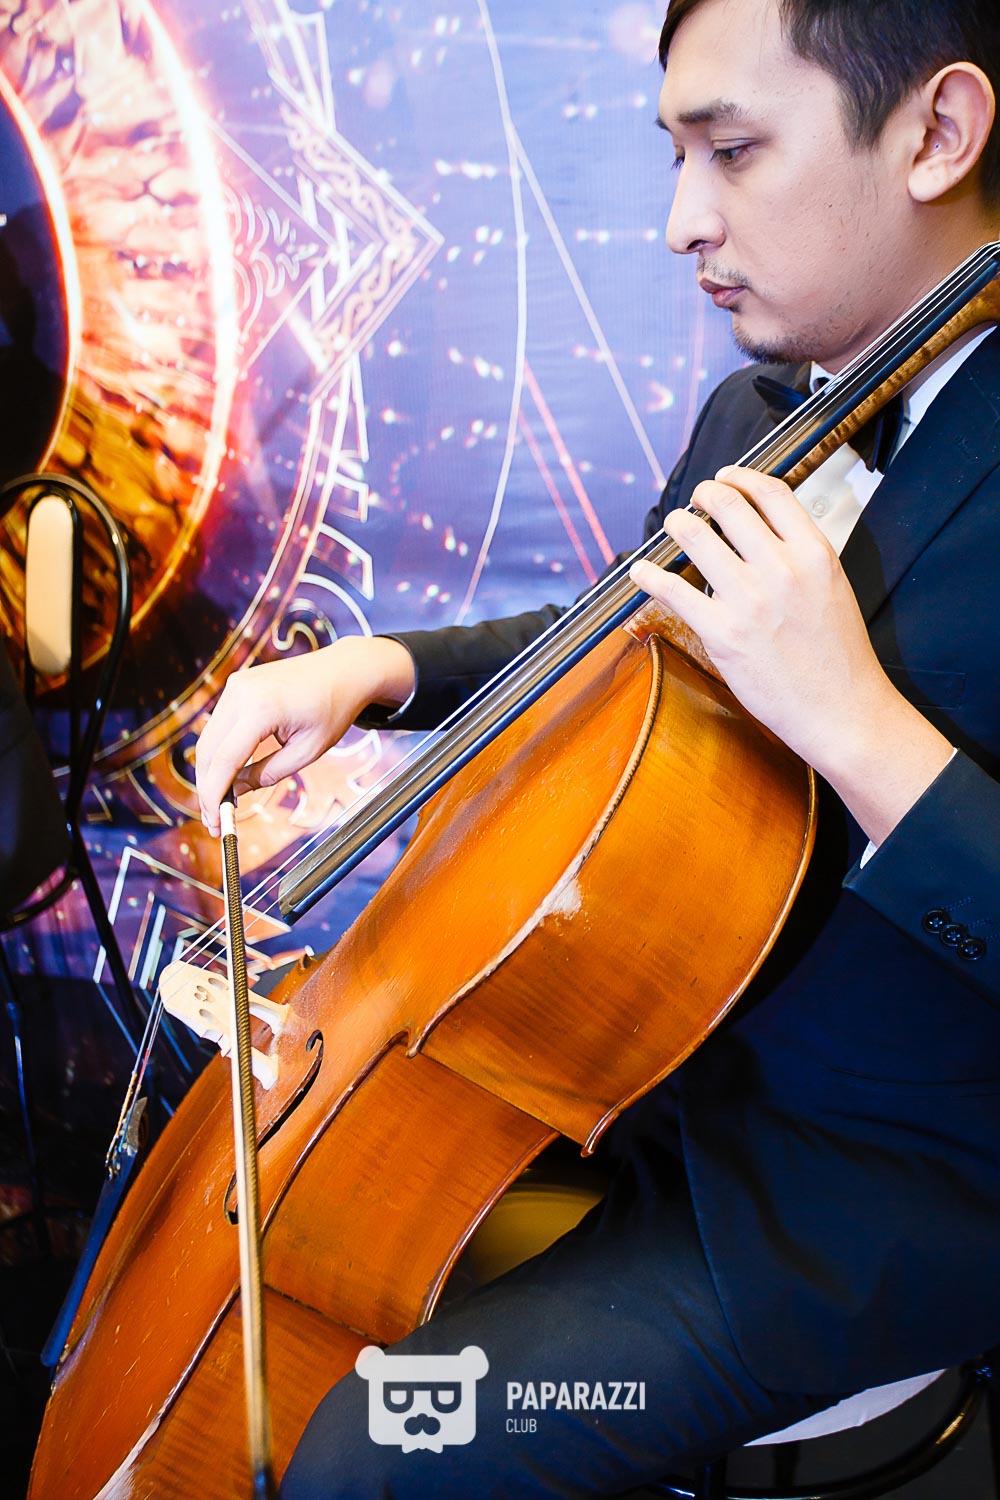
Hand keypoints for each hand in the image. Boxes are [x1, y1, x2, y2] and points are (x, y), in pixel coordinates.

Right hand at [195, 636, 415, 835]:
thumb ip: (267, 773)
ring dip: (210, 771)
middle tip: (215, 819)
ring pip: (209, 738)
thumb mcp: (307, 751)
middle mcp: (241, 693)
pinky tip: (228, 774)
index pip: (225, 759)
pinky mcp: (237, 685)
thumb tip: (235, 792)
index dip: (215, 795)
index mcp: (262, 708)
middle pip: (208, 750)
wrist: (344, 670)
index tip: (215, 822)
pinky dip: (219, 751)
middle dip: (208, 787)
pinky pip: (219, 724)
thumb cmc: (333, 709)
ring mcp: (236, 685)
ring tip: (221, 801)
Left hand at [629, 466, 951, 844]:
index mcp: (814, 553)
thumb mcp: (832, 586)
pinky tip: (640, 570)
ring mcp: (749, 600)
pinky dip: (649, 575)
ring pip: (695, 536)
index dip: (741, 477)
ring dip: (677, 524)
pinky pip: (672, 589)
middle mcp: (781, 568)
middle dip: (704, 494)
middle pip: (728, 505)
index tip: (726, 477)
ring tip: (674, 524)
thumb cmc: (838, 655)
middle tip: (695, 499)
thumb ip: (799, 554)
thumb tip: (760, 529)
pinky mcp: (722, 633)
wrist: (842, 709)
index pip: (771, 492)